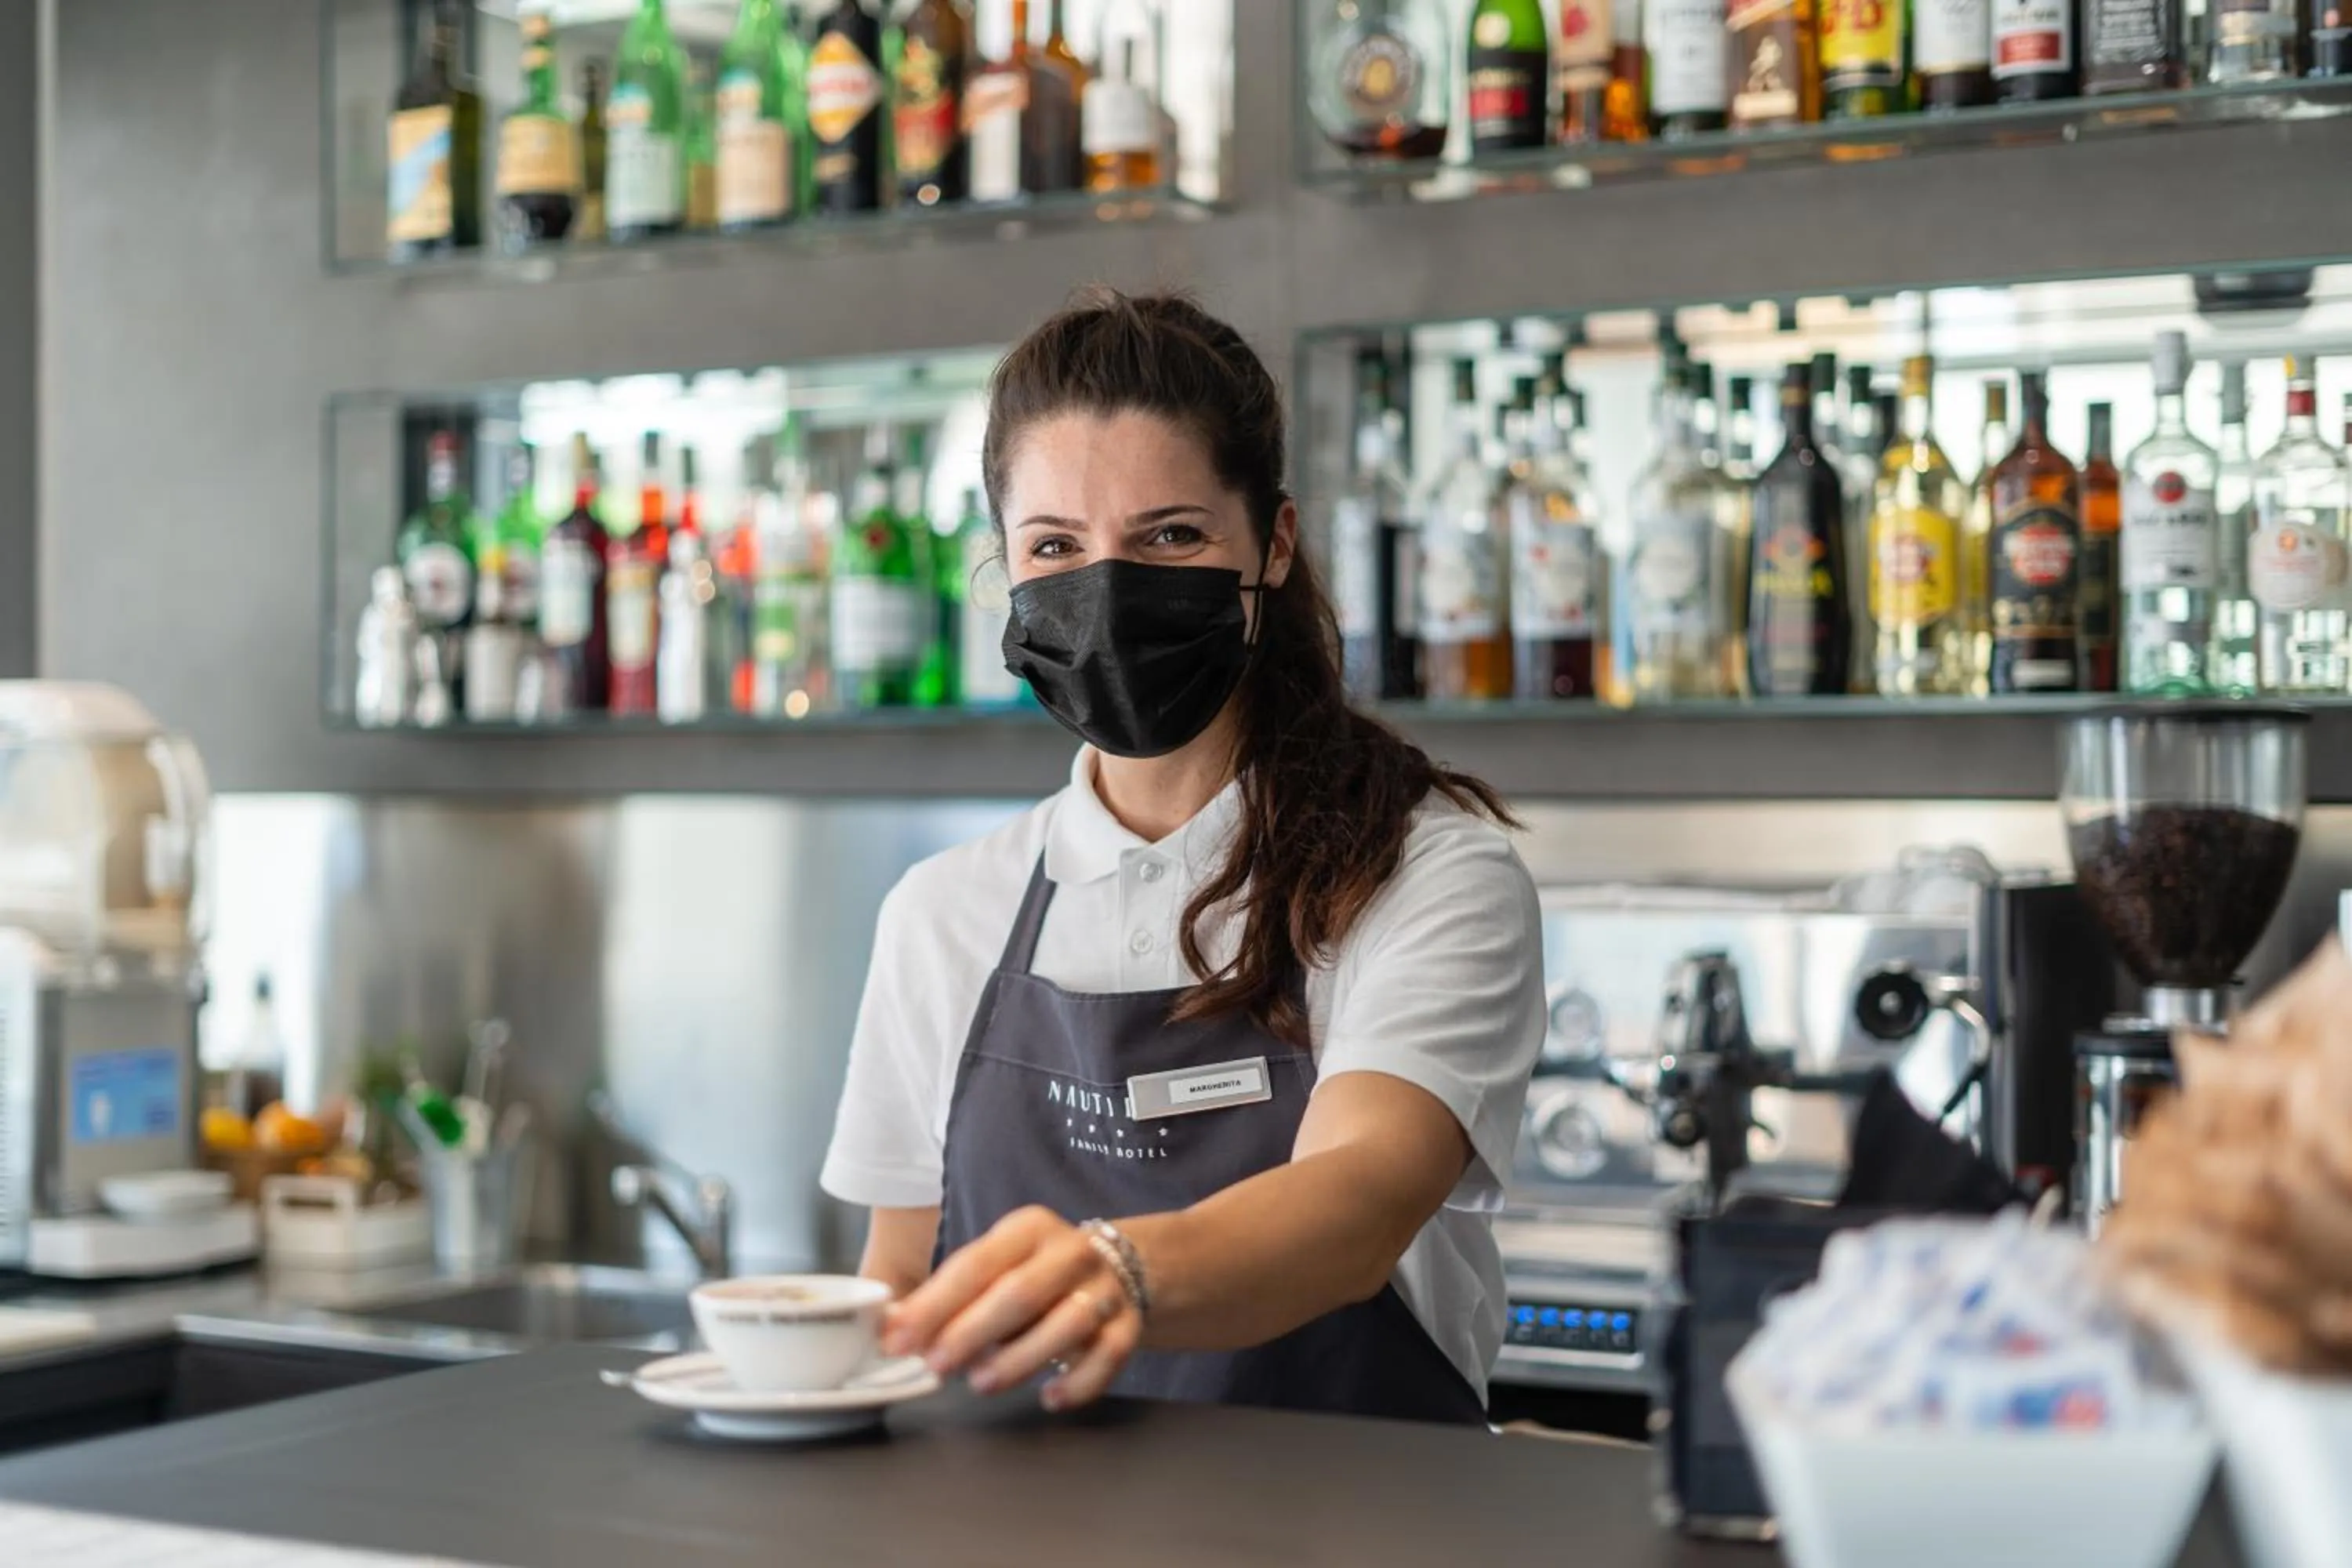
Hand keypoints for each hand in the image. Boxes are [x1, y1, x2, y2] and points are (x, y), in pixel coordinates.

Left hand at [880, 1205, 1141, 1410]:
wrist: (1120, 1267)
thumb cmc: (1036, 1273)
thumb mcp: (997, 1267)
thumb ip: (950, 1297)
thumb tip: (893, 1330)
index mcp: (1029, 1228)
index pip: (976, 1264)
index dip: (934, 1304)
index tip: (899, 1337)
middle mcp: (1072, 1252)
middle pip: (1020, 1292)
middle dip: (972, 1331)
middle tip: (936, 1366)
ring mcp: (1106, 1288)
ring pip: (1068, 1323)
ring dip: (1021, 1357)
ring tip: (982, 1384)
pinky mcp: (1129, 1325)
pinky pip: (1110, 1356)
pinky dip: (1080, 1381)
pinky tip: (1050, 1398)